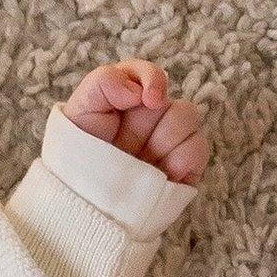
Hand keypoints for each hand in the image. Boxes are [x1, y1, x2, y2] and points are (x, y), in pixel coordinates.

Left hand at [64, 60, 207, 183]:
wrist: (82, 202)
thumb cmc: (77, 156)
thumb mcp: (79, 112)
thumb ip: (103, 83)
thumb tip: (137, 89)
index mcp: (126, 100)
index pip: (148, 74)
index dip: (152, 79)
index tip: (147, 98)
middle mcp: (150, 118)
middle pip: (172, 99)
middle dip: (153, 121)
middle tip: (130, 143)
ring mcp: (167, 141)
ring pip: (189, 118)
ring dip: (165, 139)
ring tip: (144, 160)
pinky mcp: (183, 165)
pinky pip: (198, 148)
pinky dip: (184, 158)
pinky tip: (164, 172)